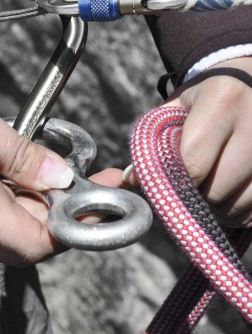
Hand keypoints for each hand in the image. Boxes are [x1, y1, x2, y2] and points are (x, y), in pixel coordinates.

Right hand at [0, 58, 122, 265]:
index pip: (35, 242)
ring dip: (48, 209)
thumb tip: (61, 178)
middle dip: (69, 217)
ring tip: (69, 174)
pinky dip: (25, 203)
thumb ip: (19, 154)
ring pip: (17, 231)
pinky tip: (33, 176)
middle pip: (31, 241)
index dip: (73, 229)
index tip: (99, 199)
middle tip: (94, 181)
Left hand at [164, 57, 251, 227]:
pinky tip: (233, 194)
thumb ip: (151, 147)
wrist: (249, 84)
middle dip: (196, 198)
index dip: (175, 184)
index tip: (168, 185)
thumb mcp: (174, 112)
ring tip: (212, 189)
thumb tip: (131, 181)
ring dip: (218, 210)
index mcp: (223, 100)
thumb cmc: (203, 103)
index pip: (192, 165)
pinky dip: (240, 213)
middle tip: (191, 187)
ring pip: (239, 207)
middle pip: (216, 192)